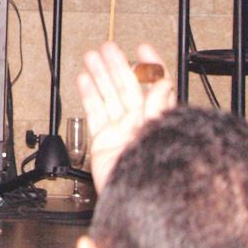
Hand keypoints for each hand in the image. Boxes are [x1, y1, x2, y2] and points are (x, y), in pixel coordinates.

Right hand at [75, 41, 174, 191]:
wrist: (134, 201)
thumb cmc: (155, 173)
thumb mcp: (159, 135)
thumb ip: (159, 108)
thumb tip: (164, 82)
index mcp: (158, 118)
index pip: (156, 84)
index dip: (150, 65)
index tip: (142, 48)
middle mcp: (139, 122)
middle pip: (127, 86)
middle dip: (117, 65)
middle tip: (108, 47)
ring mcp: (120, 131)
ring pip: (109, 96)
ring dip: (100, 75)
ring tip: (91, 56)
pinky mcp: (103, 141)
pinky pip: (94, 113)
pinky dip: (88, 95)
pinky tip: (84, 80)